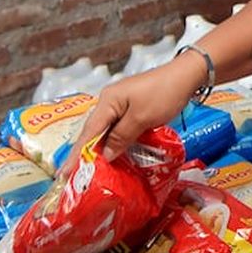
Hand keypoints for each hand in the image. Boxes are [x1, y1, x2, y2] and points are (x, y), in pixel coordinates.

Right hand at [73, 52, 204, 160]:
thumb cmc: (165, 93)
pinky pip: (118, 128)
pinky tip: (113, 155)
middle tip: (74, 177)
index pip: (88, 132)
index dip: (76, 154)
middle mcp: (109, 102)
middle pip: (94, 132)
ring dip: (100, 149)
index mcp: (107, 101)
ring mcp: (121, 104)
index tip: (64, 173)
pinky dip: (115, 142)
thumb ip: (121, 136)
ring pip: (106, 131)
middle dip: (85, 153)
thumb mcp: (142, 118)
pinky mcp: (132, 108)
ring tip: (90, 171)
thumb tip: (105, 155)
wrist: (187, 75)